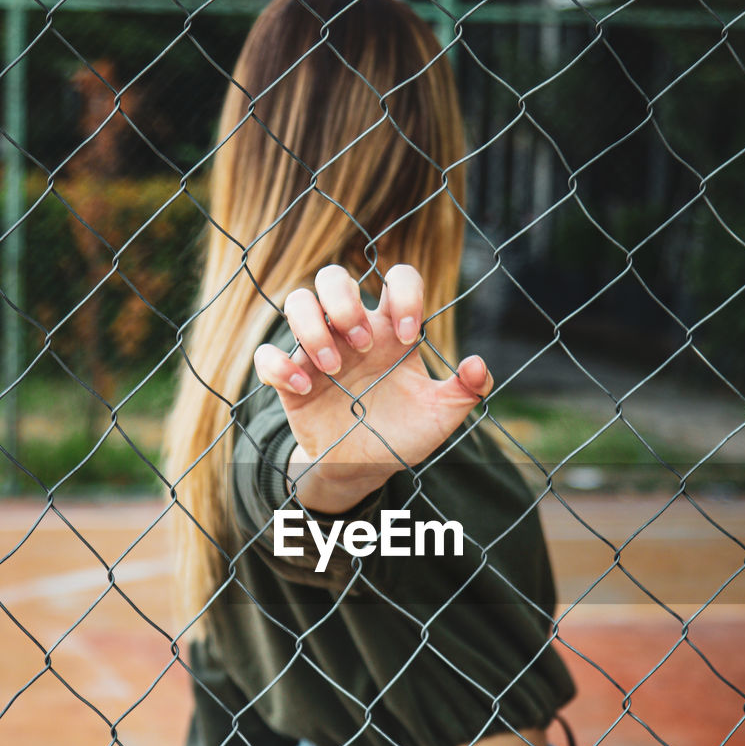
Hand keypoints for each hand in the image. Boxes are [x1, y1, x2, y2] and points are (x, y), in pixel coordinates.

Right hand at [253, 264, 493, 512]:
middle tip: (364, 346)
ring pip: (297, 301)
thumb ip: (468, 389)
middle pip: (333, 276)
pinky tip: (306, 389)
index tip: (410, 338)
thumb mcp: (443, 414)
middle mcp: (350, 332)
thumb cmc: (403, 432)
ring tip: (333, 368)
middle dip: (346, 302)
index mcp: (389, 330)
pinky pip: (268, 356)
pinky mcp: (290, 381)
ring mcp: (317, 352)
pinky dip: (282, 367)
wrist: (366, 468)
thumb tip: (476, 365)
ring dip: (313, 328)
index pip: (397, 278)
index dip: (405, 294)